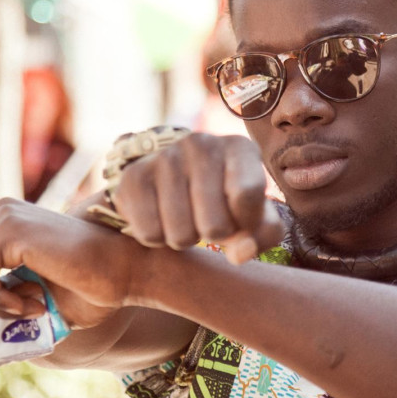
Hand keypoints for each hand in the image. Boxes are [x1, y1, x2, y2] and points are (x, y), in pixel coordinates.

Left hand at [0, 198, 139, 326]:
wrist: (128, 271)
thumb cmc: (96, 287)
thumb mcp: (40, 295)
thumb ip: (10, 298)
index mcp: (11, 223)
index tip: (17, 316)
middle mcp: (4, 212)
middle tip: (33, 311)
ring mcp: (5, 217)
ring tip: (37, 308)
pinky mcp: (10, 229)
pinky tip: (35, 303)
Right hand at [110, 133, 285, 263]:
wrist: (172, 176)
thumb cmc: (226, 198)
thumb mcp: (255, 212)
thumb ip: (263, 234)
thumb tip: (240, 253)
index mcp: (238, 148)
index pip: (248, 194)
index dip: (247, 223)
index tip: (243, 220)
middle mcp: (201, 144)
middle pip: (215, 226)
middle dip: (215, 236)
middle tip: (209, 219)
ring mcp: (164, 157)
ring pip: (181, 236)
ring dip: (186, 238)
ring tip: (187, 217)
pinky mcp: (133, 176)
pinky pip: (150, 234)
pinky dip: (158, 239)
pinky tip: (162, 218)